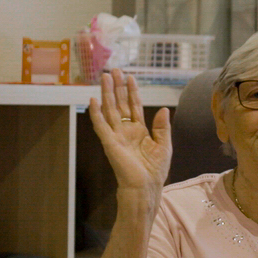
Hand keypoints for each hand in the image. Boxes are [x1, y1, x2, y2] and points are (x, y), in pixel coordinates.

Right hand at [88, 69, 171, 196]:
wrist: (146, 186)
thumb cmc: (155, 170)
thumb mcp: (164, 145)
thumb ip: (162, 127)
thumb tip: (163, 108)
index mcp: (139, 130)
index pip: (134, 106)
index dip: (132, 91)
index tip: (130, 77)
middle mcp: (126, 130)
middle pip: (120, 104)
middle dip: (117, 87)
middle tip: (113, 70)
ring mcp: (116, 135)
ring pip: (110, 110)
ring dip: (107, 93)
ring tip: (105, 77)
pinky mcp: (109, 143)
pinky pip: (100, 126)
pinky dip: (96, 113)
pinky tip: (92, 100)